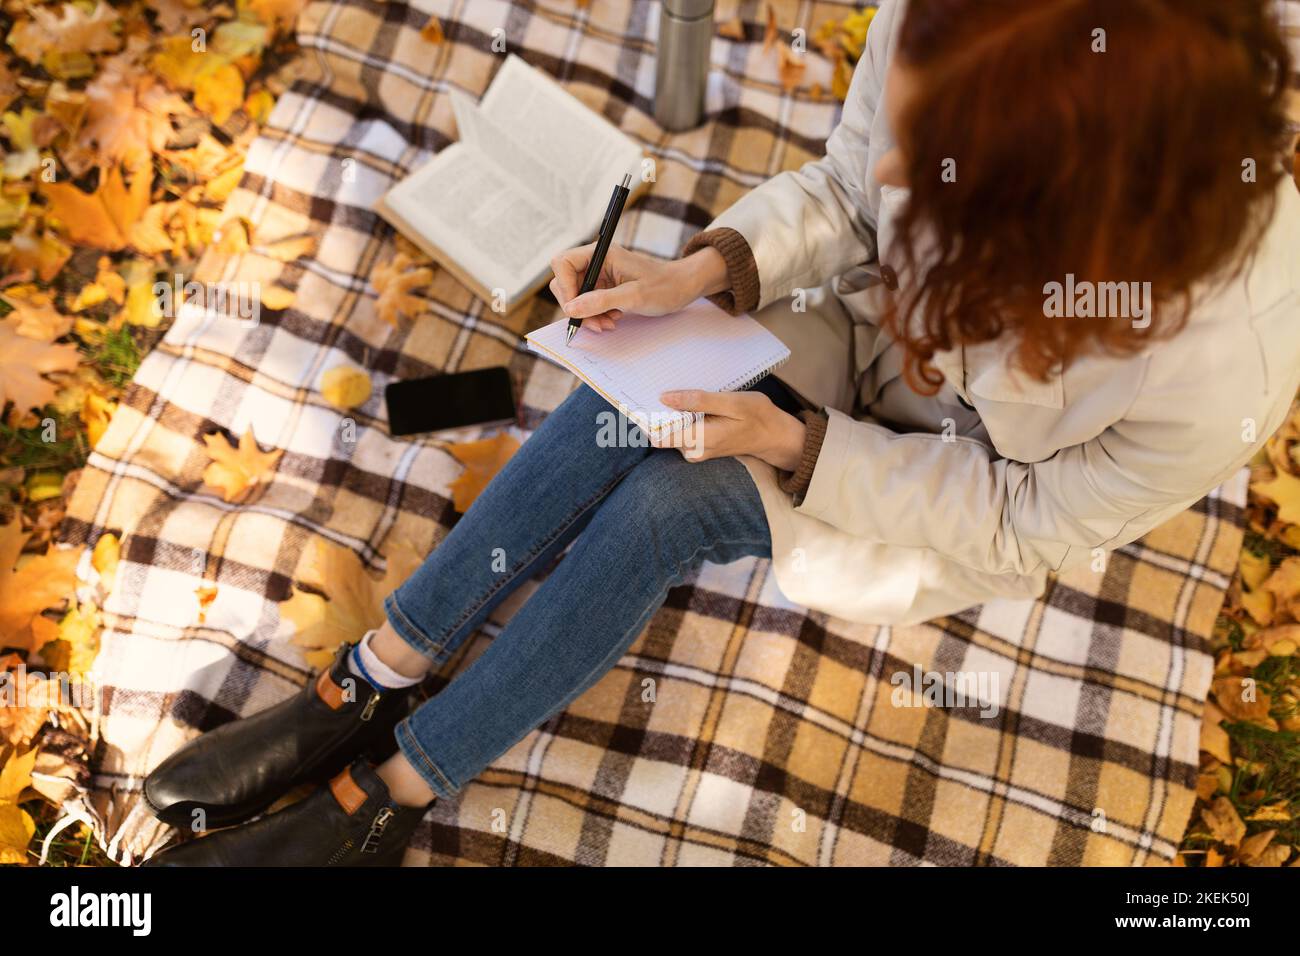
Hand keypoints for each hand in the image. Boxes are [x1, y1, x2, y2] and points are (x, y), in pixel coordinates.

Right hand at [549, 243, 727, 332]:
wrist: (683, 288)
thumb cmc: (664, 286)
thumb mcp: (633, 297)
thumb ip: (600, 301)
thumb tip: (571, 308)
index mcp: (601, 254)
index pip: (562, 264)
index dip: (565, 288)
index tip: (577, 309)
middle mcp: (596, 261)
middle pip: (565, 282)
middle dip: (577, 307)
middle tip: (595, 323)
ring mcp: (599, 275)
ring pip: (576, 297)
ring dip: (587, 315)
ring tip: (608, 324)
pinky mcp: (604, 287)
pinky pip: (588, 303)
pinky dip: (595, 315)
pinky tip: (612, 320)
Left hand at [652, 389, 806, 471]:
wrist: (774, 436)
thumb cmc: (756, 416)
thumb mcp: (731, 402)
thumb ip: (698, 401)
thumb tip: (665, 398)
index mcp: (700, 439)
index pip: (659, 437)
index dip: (646, 419)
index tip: (640, 399)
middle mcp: (694, 450)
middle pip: (662, 432)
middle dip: (658, 411)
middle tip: (658, 386)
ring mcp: (695, 451)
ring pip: (670, 432)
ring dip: (669, 413)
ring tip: (674, 391)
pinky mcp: (698, 447)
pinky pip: (680, 432)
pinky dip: (679, 418)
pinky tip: (687, 403)